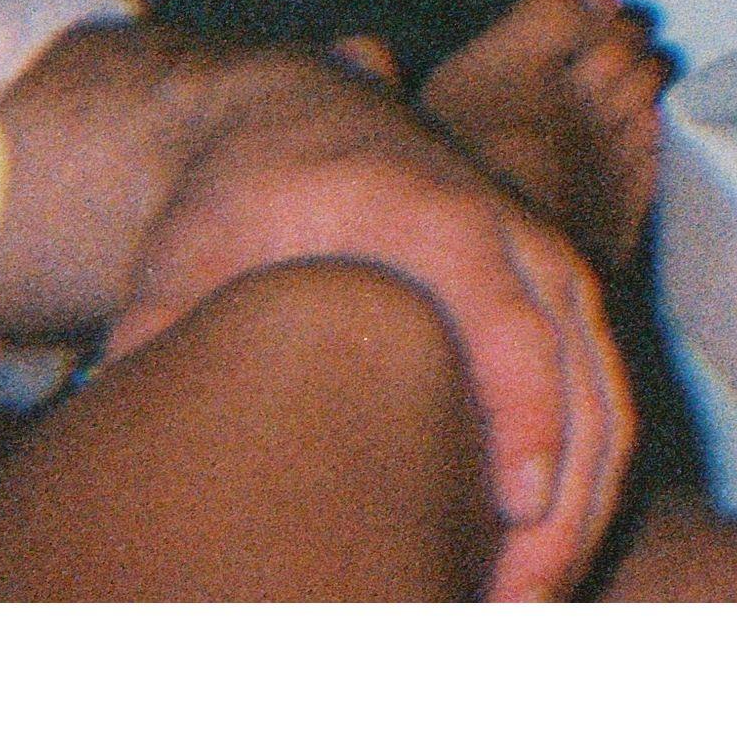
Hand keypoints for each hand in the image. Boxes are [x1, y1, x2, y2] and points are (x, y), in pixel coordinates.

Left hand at [95, 47, 631, 601]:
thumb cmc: (251, 193)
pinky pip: (601, 400)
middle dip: (568, 498)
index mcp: (450, 224)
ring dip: (585, 506)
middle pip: (585, 375)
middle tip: (517, 607)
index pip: (514, 325)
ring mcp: (553, 276)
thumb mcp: (195, 237)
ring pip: (609, 397)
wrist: (304, 128)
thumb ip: (165, 314)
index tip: (518, 509)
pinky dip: (586, 483)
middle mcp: (525, 248)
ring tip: (525, 607)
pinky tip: (535, 561)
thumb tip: (127, 383)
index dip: (525, 417)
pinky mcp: (555, 310)